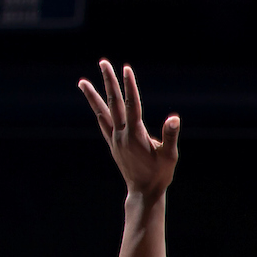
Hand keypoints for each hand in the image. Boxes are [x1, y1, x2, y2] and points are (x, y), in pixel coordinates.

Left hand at [78, 60, 179, 200]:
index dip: (129, 86)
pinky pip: (103, 124)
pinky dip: (98, 112)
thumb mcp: (169, 156)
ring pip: (102, 113)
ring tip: (82, 82)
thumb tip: (174, 118)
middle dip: (109, 82)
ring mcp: (114, 140)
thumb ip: (170, 136)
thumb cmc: (159, 175)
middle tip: (103, 63)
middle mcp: (121, 135)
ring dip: (93, 96)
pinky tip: (95, 106)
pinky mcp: (113, 146)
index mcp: (135, 135)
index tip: (126, 68)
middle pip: (113, 103)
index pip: (132, 105)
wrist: (143, 193)